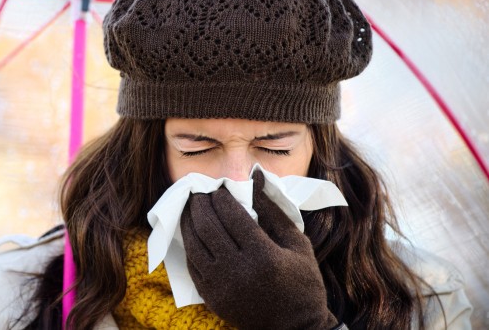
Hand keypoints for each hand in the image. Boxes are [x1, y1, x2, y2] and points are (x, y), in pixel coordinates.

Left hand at [180, 170, 338, 328]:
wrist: (295, 328)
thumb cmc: (303, 282)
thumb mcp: (297, 244)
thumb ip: (273, 210)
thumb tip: (255, 178)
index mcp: (264, 255)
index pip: (232, 216)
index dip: (221, 197)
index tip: (219, 187)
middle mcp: (239, 271)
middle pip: (208, 227)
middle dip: (200, 204)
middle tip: (199, 191)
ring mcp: (222, 286)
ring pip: (194, 245)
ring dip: (189, 221)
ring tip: (191, 207)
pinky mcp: (212, 298)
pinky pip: (192, 265)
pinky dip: (189, 245)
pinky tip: (192, 232)